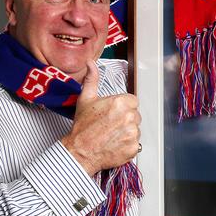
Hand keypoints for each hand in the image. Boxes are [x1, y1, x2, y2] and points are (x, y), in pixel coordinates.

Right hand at [62, 59, 140, 175]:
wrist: (80, 151)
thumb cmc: (82, 127)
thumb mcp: (85, 99)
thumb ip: (92, 79)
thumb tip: (90, 64)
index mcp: (120, 103)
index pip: (133, 101)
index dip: (123, 107)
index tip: (113, 113)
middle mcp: (129, 117)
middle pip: (135, 115)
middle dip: (125, 119)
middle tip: (110, 124)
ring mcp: (132, 133)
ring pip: (136, 129)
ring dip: (127, 132)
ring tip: (111, 135)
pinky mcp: (133, 148)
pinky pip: (135, 144)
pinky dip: (127, 145)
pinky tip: (115, 143)